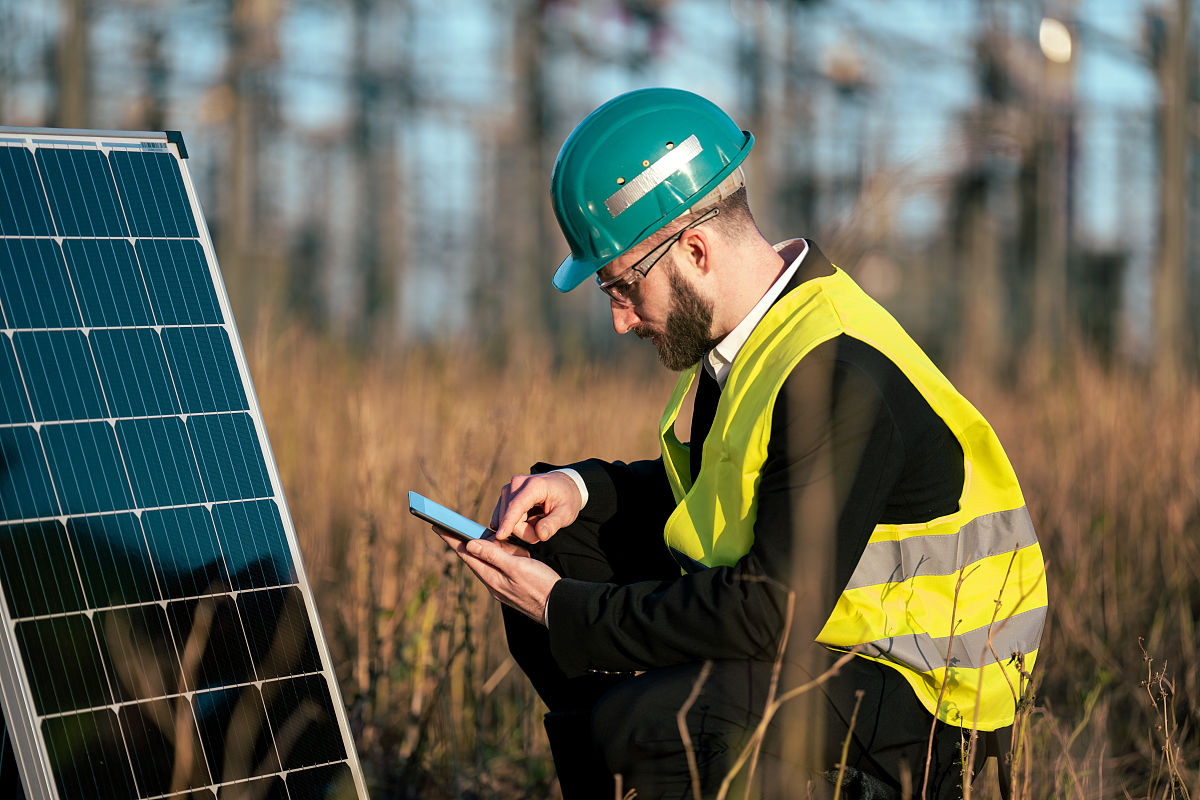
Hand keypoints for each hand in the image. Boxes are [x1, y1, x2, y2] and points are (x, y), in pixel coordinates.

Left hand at [435, 527, 560, 623]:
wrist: (557, 606)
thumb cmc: (540, 586)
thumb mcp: (517, 567)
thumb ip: (494, 555)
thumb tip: (470, 545)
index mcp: (491, 577)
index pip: (466, 554)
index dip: (451, 539)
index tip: (437, 526)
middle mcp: (492, 582)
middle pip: (475, 557)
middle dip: (468, 542)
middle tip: (457, 528)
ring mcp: (501, 585)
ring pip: (489, 561)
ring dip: (490, 549)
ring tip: (496, 543)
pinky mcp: (511, 586)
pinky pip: (500, 567)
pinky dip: (502, 556)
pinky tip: (510, 553)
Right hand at [490, 472, 581, 543]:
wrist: (563, 485)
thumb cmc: (566, 498)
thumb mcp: (566, 513)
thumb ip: (553, 524)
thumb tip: (540, 534)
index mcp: (534, 485)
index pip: (517, 506)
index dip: (508, 522)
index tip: (499, 536)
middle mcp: (517, 483)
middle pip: (510, 517)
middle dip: (525, 531)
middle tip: (544, 528)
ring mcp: (509, 488)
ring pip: (505, 519)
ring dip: (521, 528)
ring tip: (538, 521)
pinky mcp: (505, 495)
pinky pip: (503, 518)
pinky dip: (515, 524)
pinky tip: (528, 519)